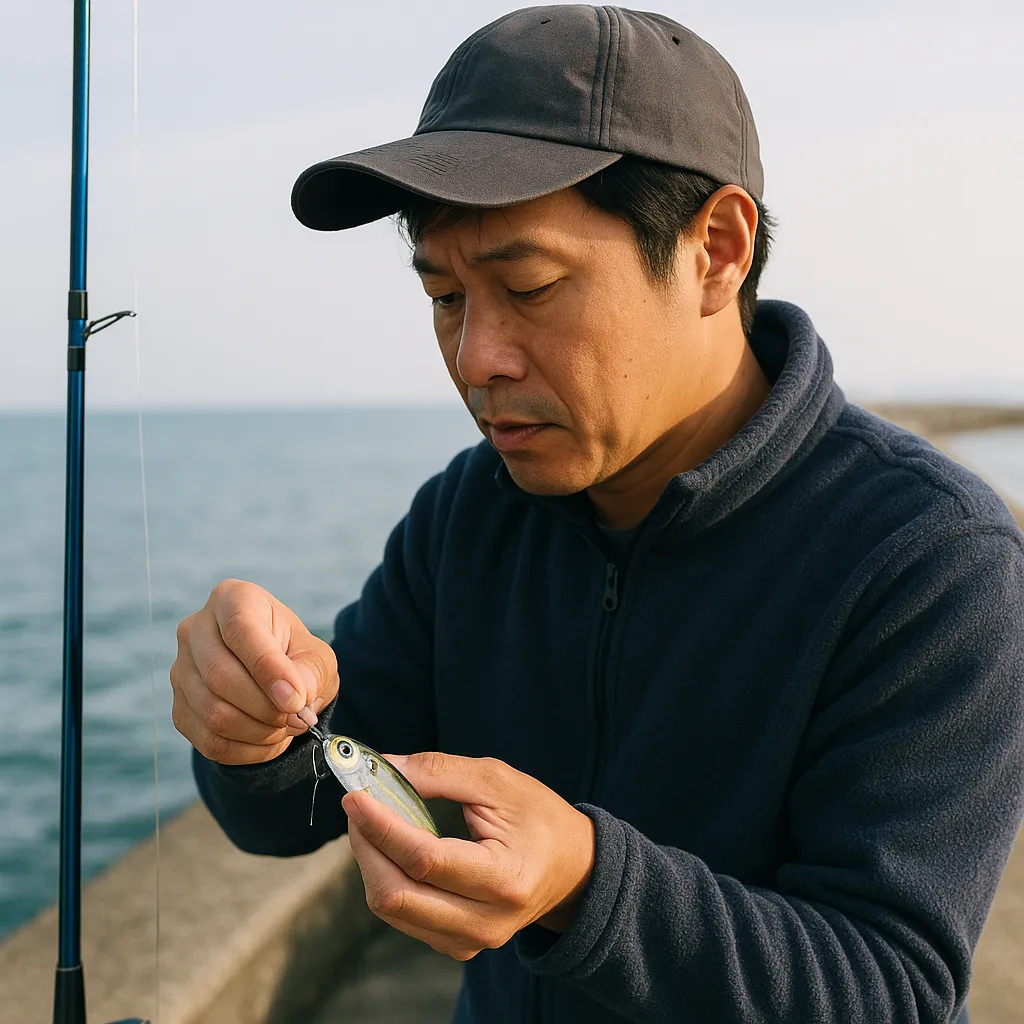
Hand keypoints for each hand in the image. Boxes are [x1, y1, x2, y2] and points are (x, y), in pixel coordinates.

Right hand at [170, 579, 339, 763]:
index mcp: (231, 599)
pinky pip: (209, 740)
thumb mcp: (316, 656)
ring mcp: (180, 670)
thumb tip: (293, 701)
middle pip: (220, 676)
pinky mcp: (179, 708)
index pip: (240, 630)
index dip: (268, 669)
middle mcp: (195, 629)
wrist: (275, 679)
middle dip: (267, 707)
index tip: (296, 699)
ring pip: (213, 712)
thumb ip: (310, 673)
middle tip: (298, 717)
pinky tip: (270, 739)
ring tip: (287, 726)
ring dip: (260, 731)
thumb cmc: (296, 657)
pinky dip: (247, 749)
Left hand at [342, 752, 595, 959]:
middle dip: (366, 845)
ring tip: (373, 821)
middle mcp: (486, 921)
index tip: (355, 795)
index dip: (382, 826)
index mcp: (504, 878)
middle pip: (396, 895)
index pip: (424, 860)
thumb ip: (439, 771)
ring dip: (370, 861)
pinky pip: (403, 917)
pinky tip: (392, 849)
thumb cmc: (540, 817)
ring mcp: (470, 940)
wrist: (574, 868)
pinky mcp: (457, 945)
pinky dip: (386, 879)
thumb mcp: (498, 780)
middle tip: (358, 805)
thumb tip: (382, 768)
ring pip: (392, 909)